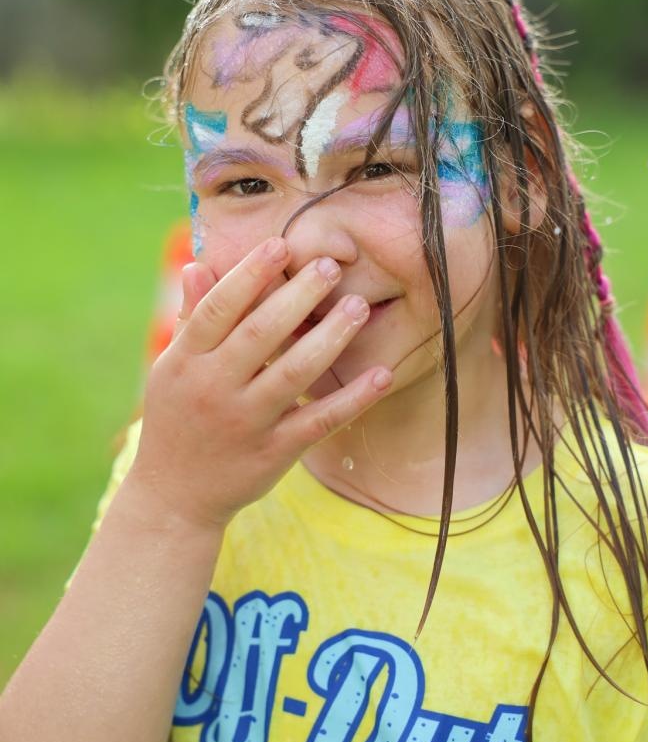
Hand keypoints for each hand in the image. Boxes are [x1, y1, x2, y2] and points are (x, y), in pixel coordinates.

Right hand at [129, 238, 391, 531]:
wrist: (173, 497)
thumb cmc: (176, 419)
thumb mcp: (171, 368)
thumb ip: (191, 318)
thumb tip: (200, 264)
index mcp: (184, 361)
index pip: (219, 309)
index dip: (249, 275)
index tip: (281, 244)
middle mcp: (213, 389)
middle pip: (260, 335)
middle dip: (297, 297)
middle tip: (330, 266)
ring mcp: (245, 423)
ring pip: (294, 374)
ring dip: (330, 338)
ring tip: (358, 306)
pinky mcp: (274, 453)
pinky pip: (320, 421)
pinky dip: (353, 398)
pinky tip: (381, 374)